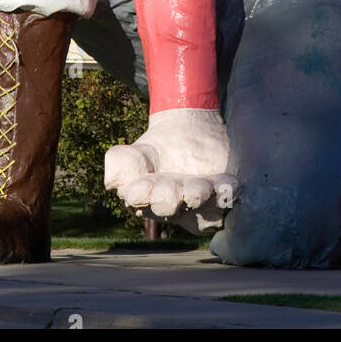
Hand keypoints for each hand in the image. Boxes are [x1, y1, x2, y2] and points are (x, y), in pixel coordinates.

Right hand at [104, 107, 237, 233]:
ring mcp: (199, 203)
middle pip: (170, 208)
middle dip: (169, 199)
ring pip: (199, 209)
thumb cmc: (154, 153)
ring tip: (198, 189)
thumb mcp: (132, 152)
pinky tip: (228, 184)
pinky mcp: (221, 193)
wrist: (186, 132)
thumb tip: (112, 182)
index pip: (140, 200)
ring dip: (199, 199)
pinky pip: (226, 199)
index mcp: (145, 200)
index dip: (141, 195)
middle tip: (171, 187)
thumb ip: (118, 164)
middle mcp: (173, 208)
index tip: (142, 186)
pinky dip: (227, 193)